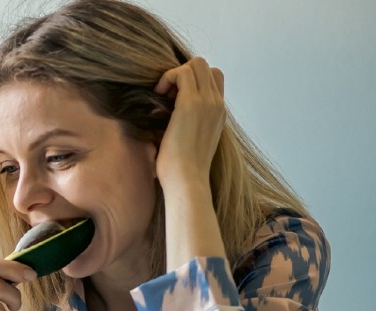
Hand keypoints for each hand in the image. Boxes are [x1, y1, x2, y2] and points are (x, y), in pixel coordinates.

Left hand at [154, 57, 225, 192]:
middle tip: (166, 94)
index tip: (173, 98)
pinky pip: (181, 72)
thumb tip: (159, 110)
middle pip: (206, 66)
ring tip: (162, 95)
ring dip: (175, 73)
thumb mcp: (187, 140)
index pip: (214, 79)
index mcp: (218, 113)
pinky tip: (157, 94)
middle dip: (183, 73)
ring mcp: (207, 102)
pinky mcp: (191, 104)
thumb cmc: (182, 168)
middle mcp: (217, 105)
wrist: (187, 180)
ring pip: (196, 64)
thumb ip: (184, 122)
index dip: (192, 80)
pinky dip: (167, 77)